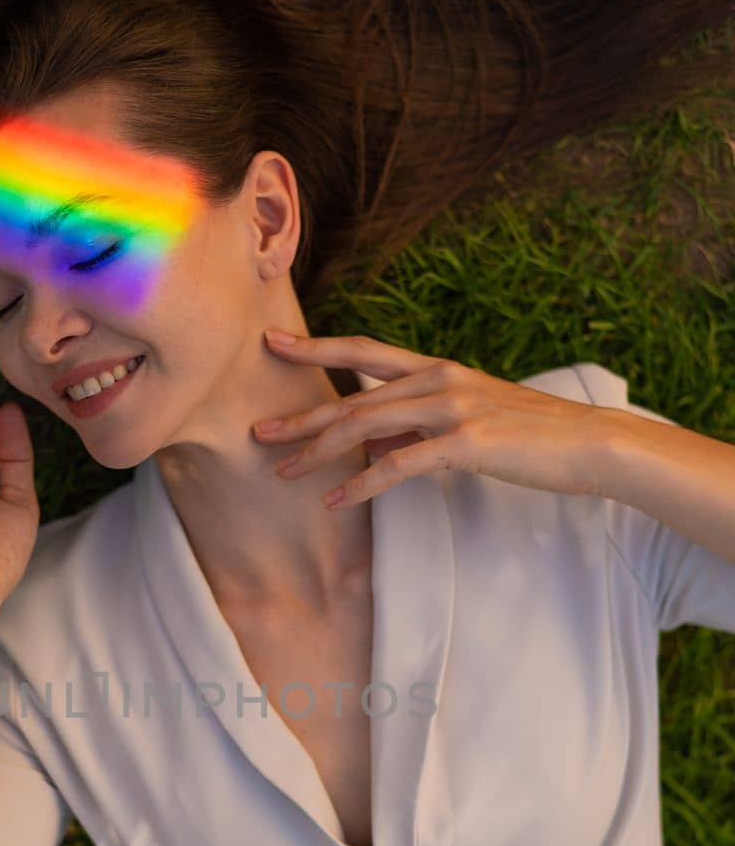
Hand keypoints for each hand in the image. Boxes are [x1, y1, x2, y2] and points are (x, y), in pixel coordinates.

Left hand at [256, 330, 619, 507]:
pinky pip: (398, 465)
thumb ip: (419, 423)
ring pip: (367, 426)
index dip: (316, 346)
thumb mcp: (468, 419)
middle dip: (301, 416)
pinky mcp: (464, 443)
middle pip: (352, 396)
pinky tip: (335, 501)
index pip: (363, 351)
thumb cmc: (528, 435)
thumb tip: (372, 440)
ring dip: (319, 451)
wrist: (587, 443)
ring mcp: (451, 408)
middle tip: (257, 432)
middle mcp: (437, 380)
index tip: (273, 343)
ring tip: (282, 471)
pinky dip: (362, 485)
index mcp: (436, 369)